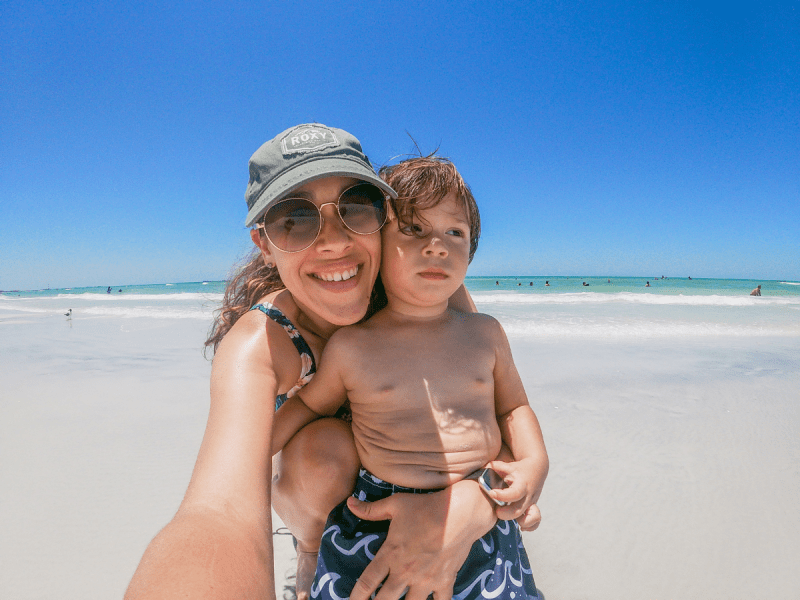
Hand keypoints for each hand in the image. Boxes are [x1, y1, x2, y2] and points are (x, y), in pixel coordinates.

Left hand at [346, 480, 495, 599]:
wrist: (461, 512)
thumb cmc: (426, 507)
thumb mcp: (396, 504)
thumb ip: (371, 509)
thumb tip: (349, 503)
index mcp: (391, 554)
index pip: (367, 582)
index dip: (356, 596)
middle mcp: (406, 572)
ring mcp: (426, 579)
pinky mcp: (445, 581)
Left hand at [486, 458, 543, 528]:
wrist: (537, 467)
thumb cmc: (518, 468)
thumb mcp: (509, 465)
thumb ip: (497, 467)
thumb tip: (486, 467)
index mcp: (522, 484)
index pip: (515, 493)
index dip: (503, 496)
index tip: (492, 493)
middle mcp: (528, 495)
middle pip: (519, 510)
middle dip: (506, 514)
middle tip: (496, 510)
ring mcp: (532, 503)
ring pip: (531, 518)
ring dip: (520, 522)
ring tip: (510, 518)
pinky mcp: (533, 508)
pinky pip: (535, 521)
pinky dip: (529, 526)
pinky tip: (520, 525)